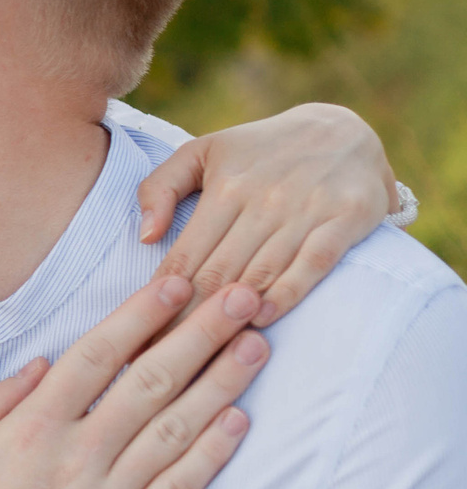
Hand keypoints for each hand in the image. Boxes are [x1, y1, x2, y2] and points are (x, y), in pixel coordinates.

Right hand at [0, 275, 268, 488]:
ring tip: (257, 345)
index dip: (141, 315)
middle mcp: (72, 459)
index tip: (178, 284)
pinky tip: (239, 422)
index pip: (97, 355)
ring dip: (221, 383)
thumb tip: (42, 364)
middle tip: (245, 296)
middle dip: (202, 332)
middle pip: (150, 381)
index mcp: (26, 430)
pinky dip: (212, 454)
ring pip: (175, 430)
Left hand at [136, 103, 396, 327]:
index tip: (142, 335)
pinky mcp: (345, 217)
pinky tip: (262, 318)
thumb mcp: (202, 152)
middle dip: (190, 319)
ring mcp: (306, 209)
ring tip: (204, 350)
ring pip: (261, 272)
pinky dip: (287, 293)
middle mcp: (263, 199)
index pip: (187, 255)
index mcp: (225, 187)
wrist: (344, 130)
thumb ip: (160, 188)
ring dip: (233, 314)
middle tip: (166, 359)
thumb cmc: (259, 151)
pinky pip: (312, 263)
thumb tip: (146, 237)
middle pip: (219, 273)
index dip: (163, 300)